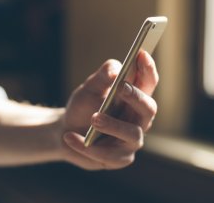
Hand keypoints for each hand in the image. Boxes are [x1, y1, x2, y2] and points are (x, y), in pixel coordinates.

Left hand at [61, 50, 158, 169]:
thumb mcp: (88, 89)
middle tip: (121, 88)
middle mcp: (138, 119)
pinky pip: (108, 155)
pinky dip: (86, 145)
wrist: (64, 132)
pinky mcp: (118, 159)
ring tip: (94, 118)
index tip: (141, 54)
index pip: (148, 83)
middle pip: (149, 108)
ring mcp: (130, 141)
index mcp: (134, 98)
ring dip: (112, 125)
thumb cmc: (83, 107)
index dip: (148, 69)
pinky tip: (70, 137)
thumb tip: (115, 70)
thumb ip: (102, 77)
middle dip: (136, 97)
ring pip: (132, 134)